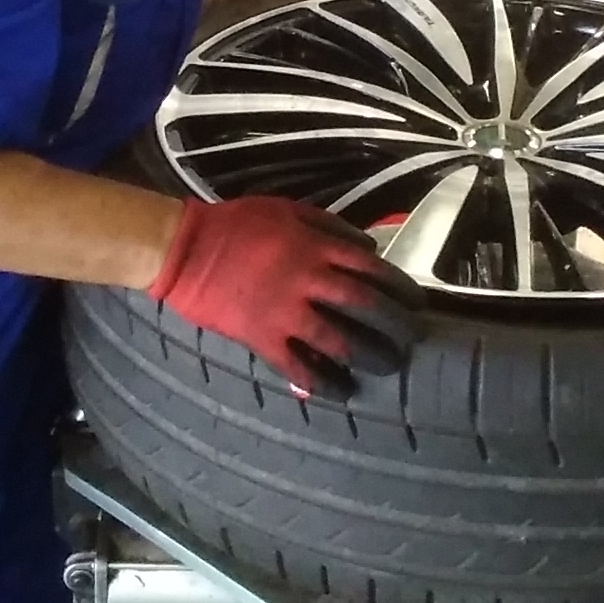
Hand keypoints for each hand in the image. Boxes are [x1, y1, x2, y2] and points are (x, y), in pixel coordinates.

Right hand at [148, 197, 423, 399]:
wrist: (185, 250)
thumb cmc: (235, 225)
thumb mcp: (286, 210)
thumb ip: (330, 226)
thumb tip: (370, 248)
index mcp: (315, 247)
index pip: (371, 268)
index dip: (399, 287)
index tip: (417, 302)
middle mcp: (308, 280)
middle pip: (364, 305)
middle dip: (394, 325)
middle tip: (412, 339)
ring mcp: (285, 311)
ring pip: (338, 339)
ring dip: (367, 356)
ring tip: (386, 367)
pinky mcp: (262, 337)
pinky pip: (298, 366)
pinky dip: (322, 382)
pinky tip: (341, 392)